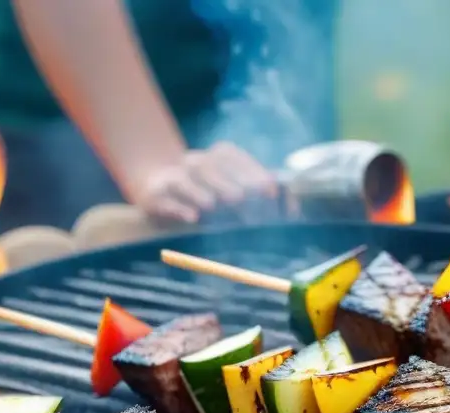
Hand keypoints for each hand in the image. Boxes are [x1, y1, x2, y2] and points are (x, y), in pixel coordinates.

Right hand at [129, 142, 276, 223]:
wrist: (158, 189)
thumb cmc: (207, 194)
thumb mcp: (234, 192)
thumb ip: (262, 197)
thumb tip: (295, 210)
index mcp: (217, 157)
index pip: (233, 157)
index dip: (252, 171)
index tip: (269, 191)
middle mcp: (195, 162)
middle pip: (210, 165)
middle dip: (228, 183)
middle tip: (242, 201)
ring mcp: (174, 177)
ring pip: (186, 178)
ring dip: (202, 191)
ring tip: (214, 205)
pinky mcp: (154, 196)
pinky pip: (165, 199)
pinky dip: (179, 208)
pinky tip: (192, 218)